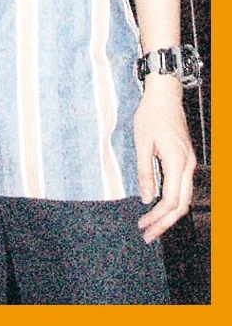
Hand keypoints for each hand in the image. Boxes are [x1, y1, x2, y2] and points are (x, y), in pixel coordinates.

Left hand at [134, 76, 195, 242]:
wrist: (164, 95)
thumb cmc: (150, 115)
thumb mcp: (141, 143)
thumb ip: (145, 172)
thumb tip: (146, 199)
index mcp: (176, 161)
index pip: (171, 200)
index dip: (157, 217)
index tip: (142, 225)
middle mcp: (188, 165)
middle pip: (182, 205)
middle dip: (165, 223)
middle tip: (148, 236)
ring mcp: (189, 163)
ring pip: (185, 198)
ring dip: (169, 215)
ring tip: (152, 226)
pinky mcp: (186, 160)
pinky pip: (183, 187)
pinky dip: (173, 202)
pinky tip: (160, 207)